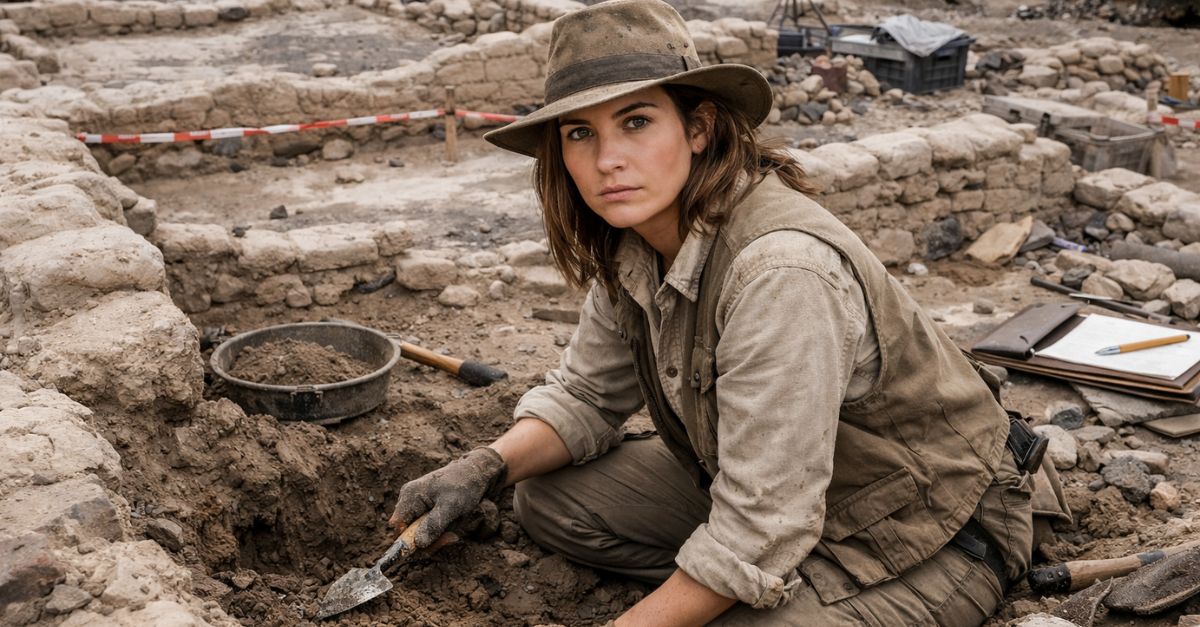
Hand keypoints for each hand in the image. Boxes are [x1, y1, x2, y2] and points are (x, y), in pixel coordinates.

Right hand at [389, 447, 506, 548]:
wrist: (475, 473)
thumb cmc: (464, 486)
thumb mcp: (452, 506)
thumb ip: (435, 524)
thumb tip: (418, 544)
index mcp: (409, 496)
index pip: (397, 527)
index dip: (409, 542)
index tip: (432, 545)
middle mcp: (408, 501)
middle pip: (407, 534)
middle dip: (429, 541)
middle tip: (451, 537)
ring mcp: (415, 506)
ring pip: (418, 535)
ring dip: (437, 538)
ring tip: (454, 530)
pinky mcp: (424, 511)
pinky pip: (426, 530)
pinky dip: (439, 533)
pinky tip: (451, 526)